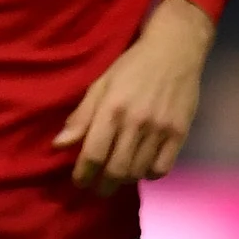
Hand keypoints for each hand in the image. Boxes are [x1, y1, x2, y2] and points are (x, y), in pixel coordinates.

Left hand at [54, 0, 207, 188]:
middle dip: (102, 186)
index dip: (83, 175)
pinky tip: (142, 167)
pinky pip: (162, 168)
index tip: (79, 181)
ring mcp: (160, 130)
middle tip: (97, 188)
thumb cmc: (132, 66)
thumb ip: (81, 117)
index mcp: (111, 109)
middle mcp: (136, 123)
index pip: (93, 154)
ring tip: (116, 177)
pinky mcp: (180, 133)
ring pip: (138, 172)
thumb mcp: (100, 84)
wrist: (175, 50)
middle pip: (116, 170)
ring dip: (124, 180)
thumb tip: (58, 145)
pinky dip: (149, 174)